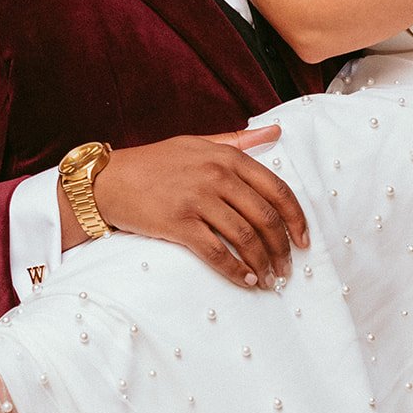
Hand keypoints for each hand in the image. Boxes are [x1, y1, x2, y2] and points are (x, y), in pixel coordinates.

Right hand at [81, 126, 307, 288]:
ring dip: (264, 264)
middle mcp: (216, 176)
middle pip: (265, 218)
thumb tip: (276, 131)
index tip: (304, 240)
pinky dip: (237, 272)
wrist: (108, 179)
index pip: (277, 189)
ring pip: (245, 238)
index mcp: (227, 156)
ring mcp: (198, 200)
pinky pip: (217, 254)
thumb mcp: (198, 142)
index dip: (296, 219)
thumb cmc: (155, 162)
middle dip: (282, 248)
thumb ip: (238, 140)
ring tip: (271, 279)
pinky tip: (247, 282)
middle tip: (287, 268)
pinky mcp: (178, 223)